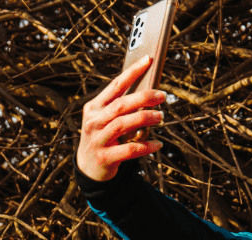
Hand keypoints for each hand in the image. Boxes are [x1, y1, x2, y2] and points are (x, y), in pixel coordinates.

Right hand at [77, 57, 166, 181]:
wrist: (88, 167)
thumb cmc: (104, 137)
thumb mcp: (105, 119)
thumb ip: (121, 107)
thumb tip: (149, 92)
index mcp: (94, 107)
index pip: (115, 85)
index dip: (132, 72)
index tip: (148, 59)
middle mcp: (93, 121)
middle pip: (121, 105)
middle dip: (144, 97)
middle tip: (163, 96)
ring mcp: (97, 140)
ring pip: (124, 124)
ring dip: (146, 119)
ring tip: (161, 117)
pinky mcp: (105, 157)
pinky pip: (130, 149)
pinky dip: (147, 146)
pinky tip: (158, 144)